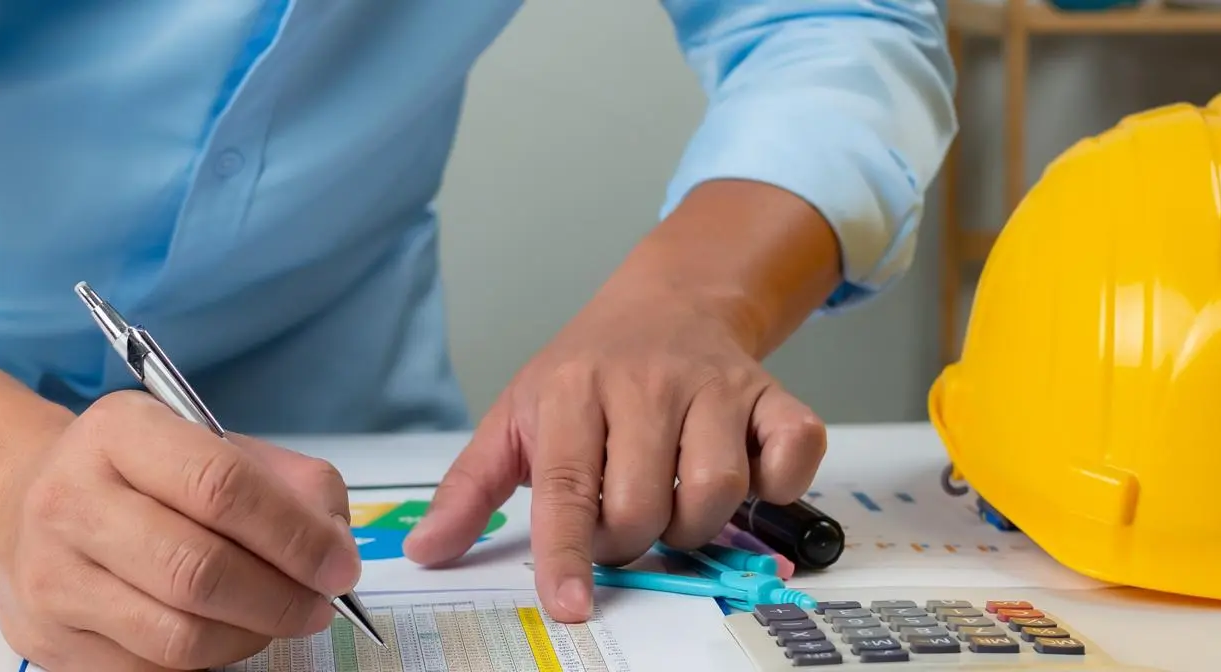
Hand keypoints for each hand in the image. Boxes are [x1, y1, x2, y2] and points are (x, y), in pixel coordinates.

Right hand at [0, 391, 359, 671]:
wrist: (20, 506)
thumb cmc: (137, 476)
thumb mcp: (208, 444)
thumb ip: (287, 482)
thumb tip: (335, 546)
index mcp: (120, 432)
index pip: (221, 485)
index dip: (294, 534)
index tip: (339, 565)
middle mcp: (73, 499)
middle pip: (199, 571)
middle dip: (280, 598)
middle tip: (318, 606)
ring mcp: (53, 576)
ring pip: (179, 636)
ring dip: (250, 635)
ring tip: (274, 618)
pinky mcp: (49, 640)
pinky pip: (152, 671)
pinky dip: (207, 660)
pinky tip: (221, 631)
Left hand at [402, 270, 827, 622]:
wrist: (667, 301)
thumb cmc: (587, 371)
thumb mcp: (516, 416)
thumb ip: (470, 488)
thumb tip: (426, 550)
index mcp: (572, 391)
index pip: (567, 487)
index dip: (567, 554)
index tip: (570, 605)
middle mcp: (646, 383)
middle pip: (644, 505)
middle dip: (629, 540)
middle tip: (620, 522)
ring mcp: (714, 386)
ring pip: (717, 491)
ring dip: (695, 524)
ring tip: (672, 503)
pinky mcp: (771, 392)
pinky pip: (794, 453)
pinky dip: (780, 483)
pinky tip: (747, 478)